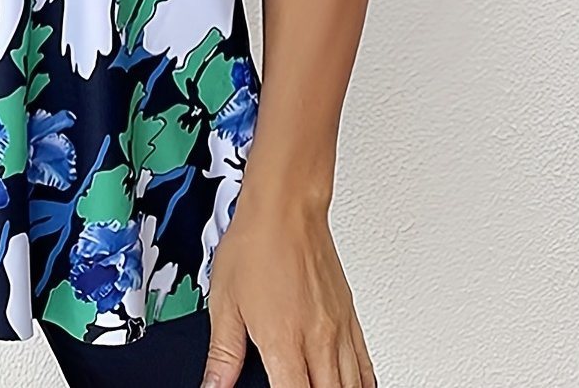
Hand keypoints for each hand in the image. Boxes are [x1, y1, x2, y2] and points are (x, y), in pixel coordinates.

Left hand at [201, 199, 376, 387]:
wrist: (286, 208)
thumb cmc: (255, 244)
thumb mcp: (224, 302)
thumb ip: (223, 353)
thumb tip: (213, 385)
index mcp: (283, 341)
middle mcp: (317, 340)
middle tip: (290, 386)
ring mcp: (338, 331)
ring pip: (350, 387)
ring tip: (313, 386)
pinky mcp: (350, 319)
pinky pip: (365, 367)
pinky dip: (359, 384)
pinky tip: (347, 386)